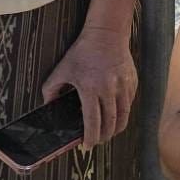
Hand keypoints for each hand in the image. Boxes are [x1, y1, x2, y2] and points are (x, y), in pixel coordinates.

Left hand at [42, 27, 137, 148]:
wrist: (107, 33)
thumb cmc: (83, 51)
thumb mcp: (62, 69)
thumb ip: (51, 89)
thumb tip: (47, 105)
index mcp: (90, 89)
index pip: (93, 122)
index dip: (91, 137)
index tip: (88, 145)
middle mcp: (109, 89)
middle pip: (110, 123)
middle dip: (104, 137)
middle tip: (98, 141)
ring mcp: (123, 86)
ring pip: (124, 115)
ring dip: (116, 128)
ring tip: (109, 132)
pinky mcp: (132, 81)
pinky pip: (130, 103)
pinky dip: (123, 112)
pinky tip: (116, 114)